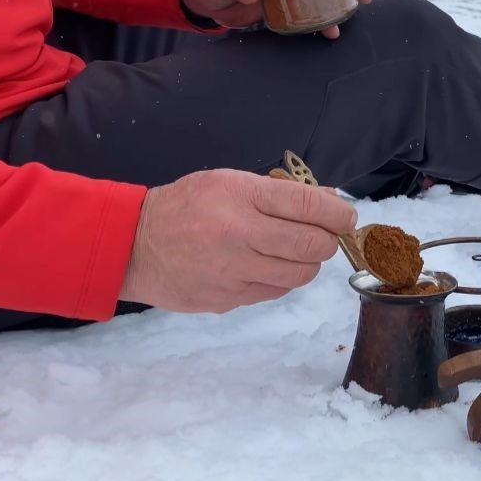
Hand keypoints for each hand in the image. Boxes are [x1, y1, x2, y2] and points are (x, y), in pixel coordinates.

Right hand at [120, 169, 357, 313]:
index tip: (346, 218)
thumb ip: (280, 193)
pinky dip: (281, 280)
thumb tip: (329, 203)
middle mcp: (239, 234)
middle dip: (327, 241)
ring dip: (307, 264)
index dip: (338, 214)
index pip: (309, 206)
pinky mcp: (228, 298)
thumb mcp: (230, 182)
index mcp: (241, 196)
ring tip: (294, 252)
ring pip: (299, 274)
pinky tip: (267, 267)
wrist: (134, 244)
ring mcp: (233, 271)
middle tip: (322, 237)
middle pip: (312, 245)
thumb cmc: (187, 206)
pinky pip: (274, 292)